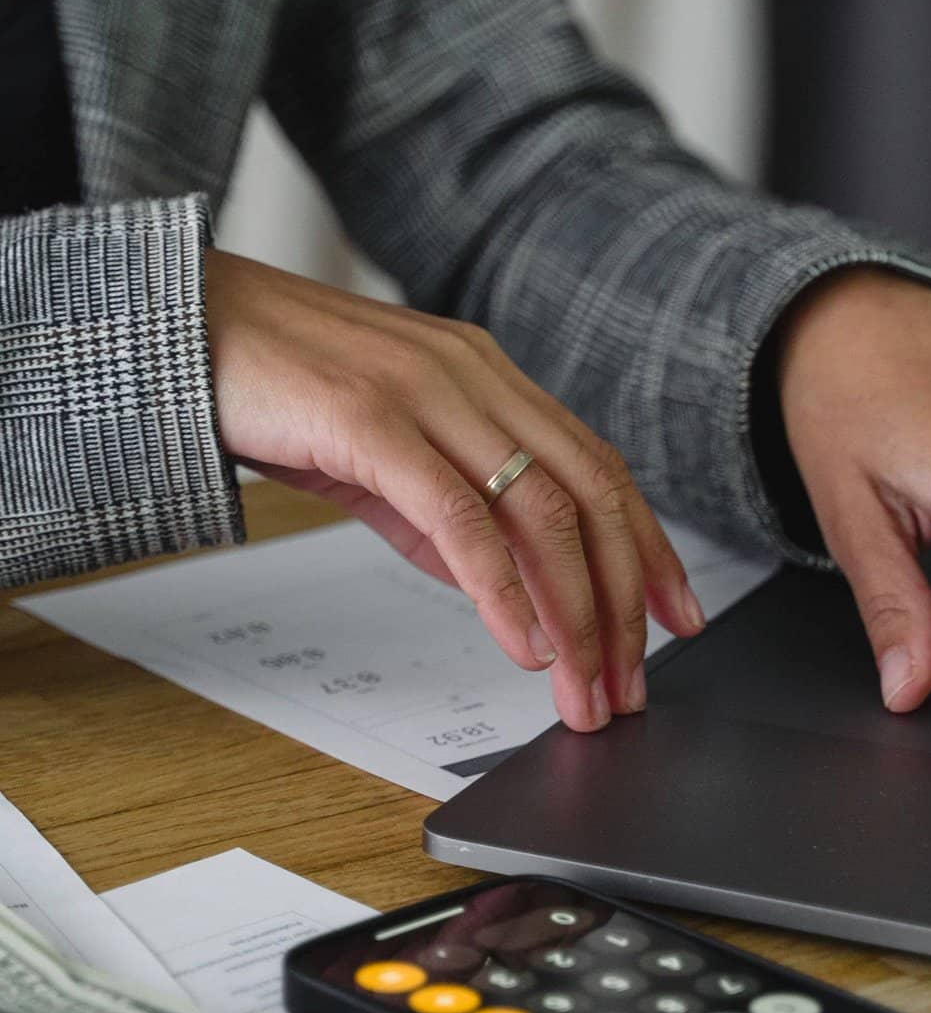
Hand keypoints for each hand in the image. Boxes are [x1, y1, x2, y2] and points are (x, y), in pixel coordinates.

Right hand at [202, 250, 702, 732]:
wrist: (170, 325)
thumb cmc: (275, 383)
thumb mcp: (385, 454)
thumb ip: (447, 512)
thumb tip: (504, 588)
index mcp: (490, 378)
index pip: (599, 469)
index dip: (649, 548)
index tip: (678, 616)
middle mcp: (475, 377)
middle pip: (590, 497)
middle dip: (624, 601)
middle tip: (633, 682)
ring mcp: (428, 394)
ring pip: (541, 513)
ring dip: (576, 614)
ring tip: (585, 687)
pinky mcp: (372, 421)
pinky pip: (461, 518)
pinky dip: (504, 591)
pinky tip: (523, 645)